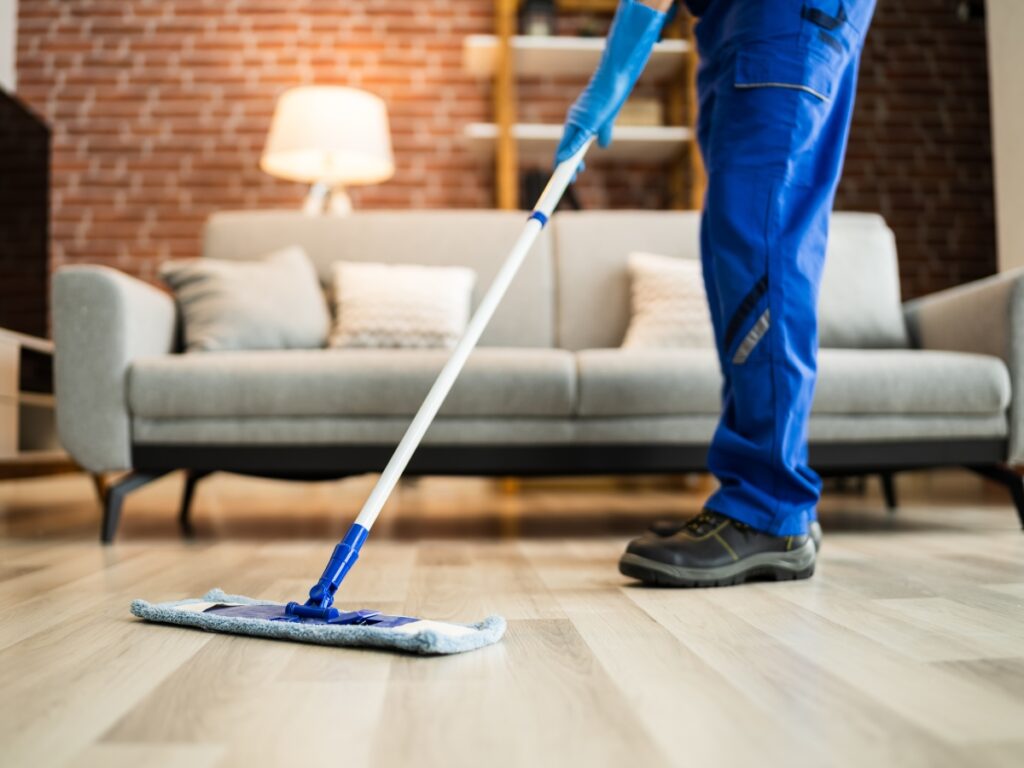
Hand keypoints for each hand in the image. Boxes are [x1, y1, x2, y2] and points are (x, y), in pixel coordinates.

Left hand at [554, 0, 669, 175]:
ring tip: (563, 176)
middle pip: (564, 147)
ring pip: (566, 145)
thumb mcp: (607, 120)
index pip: (568, 145)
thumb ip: (603, 133)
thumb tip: (604, 145)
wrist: (616, 80)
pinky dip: (569, 151)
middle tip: (567, 179)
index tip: (569, 174)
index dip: (567, 161)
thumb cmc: (611, 96)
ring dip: (564, 163)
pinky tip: (563, 160)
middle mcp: (574, 121)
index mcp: (578, 122)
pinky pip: (575, 139)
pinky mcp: (585, 120)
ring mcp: (578, 120)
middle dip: (564, 166)